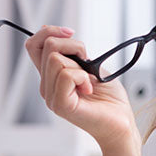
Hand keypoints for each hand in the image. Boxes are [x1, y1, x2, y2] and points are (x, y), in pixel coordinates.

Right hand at [25, 25, 138, 151]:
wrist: (121, 122)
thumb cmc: (110, 99)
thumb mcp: (91, 67)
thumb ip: (74, 55)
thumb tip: (57, 34)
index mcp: (51, 77)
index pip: (34, 46)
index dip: (48, 32)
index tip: (70, 32)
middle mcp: (47, 86)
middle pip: (47, 47)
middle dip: (73, 46)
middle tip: (87, 64)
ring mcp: (51, 97)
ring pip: (56, 60)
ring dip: (80, 66)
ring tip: (89, 82)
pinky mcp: (61, 105)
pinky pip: (66, 75)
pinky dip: (82, 77)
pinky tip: (89, 89)